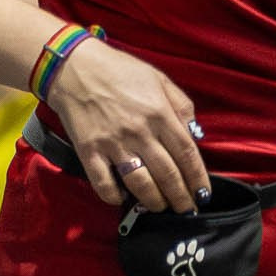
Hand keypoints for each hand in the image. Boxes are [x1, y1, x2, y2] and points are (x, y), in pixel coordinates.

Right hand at [45, 35, 209, 213]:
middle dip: (180, 197)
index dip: (198, 179)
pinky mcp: (88, 150)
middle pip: (167, 175)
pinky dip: (114, 196)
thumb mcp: (159, 79)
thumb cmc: (119, 71)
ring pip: (140, 184)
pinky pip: (103, 183)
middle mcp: (139, 131)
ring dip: (154, 201)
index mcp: (159, 113)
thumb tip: (194, 134)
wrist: (73, 66)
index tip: (203, 194)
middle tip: (186, 209)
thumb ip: (181, 106)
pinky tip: (123, 199)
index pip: (187, 154)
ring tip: (160, 207)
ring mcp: (113, 143)